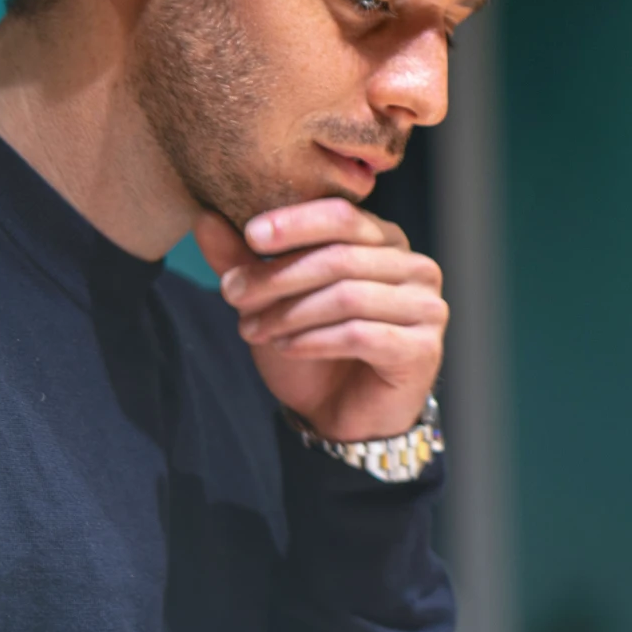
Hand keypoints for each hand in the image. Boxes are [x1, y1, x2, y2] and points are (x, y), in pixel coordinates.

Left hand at [194, 200, 447, 441]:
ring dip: (290, 313)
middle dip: (278, 276)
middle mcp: (416, 267)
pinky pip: (361, 335)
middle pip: (340, 257)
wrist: (342, 415)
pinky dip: (315, 341)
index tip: (250, 236)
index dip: (296, 223)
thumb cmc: (314, 349)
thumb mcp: (271, 300)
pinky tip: (287, 348)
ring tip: (253, 331)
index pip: (344, 216)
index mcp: (386, 241)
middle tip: (233, 295)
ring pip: (347, 296)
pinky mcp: (423, 349)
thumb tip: (204, 217)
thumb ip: (243, 260)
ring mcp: (427, 308)